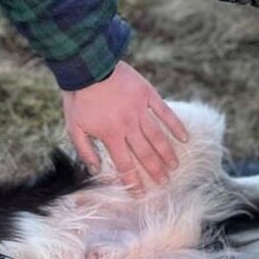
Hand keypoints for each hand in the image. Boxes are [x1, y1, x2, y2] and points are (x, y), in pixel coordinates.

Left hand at [62, 61, 188, 190]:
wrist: (87, 65)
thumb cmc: (78, 97)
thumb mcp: (73, 126)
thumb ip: (85, 150)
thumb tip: (95, 170)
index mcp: (110, 134)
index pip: (125, 164)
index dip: (133, 181)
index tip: (140, 194)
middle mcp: (128, 125)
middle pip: (145, 153)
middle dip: (155, 171)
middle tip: (164, 183)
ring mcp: (140, 110)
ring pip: (157, 136)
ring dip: (167, 153)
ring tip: (174, 167)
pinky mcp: (147, 94)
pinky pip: (165, 112)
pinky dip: (176, 125)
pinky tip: (184, 138)